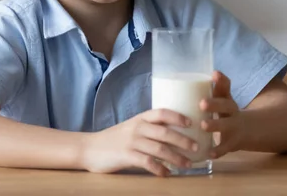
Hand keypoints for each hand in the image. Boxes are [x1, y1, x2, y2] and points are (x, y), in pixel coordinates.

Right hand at [81, 109, 197, 175]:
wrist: (90, 148)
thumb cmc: (114, 139)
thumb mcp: (132, 128)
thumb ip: (149, 129)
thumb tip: (174, 135)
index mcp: (140, 118)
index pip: (162, 112)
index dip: (178, 116)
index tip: (191, 123)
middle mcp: (137, 127)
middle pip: (165, 132)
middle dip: (183, 140)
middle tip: (196, 147)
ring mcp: (131, 142)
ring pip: (159, 149)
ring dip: (176, 157)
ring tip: (187, 164)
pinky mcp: (126, 156)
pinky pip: (147, 162)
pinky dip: (160, 169)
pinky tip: (166, 174)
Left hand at [200, 71, 245, 158]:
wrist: (249, 131)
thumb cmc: (226, 112)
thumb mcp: (224, 99)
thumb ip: (219, 87)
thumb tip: (214, 71)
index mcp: (227, 100)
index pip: (225, 89)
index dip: (221, 81)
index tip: (215, 75)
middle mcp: (232, 113)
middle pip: (226, 106)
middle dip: (214, 104)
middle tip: (202, 103)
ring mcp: (233, 129)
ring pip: (225, 126)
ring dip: (215, 126)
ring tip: (203, 125)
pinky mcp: (231, 144)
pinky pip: (225, 148)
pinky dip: (218, 151)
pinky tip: (209, 154)